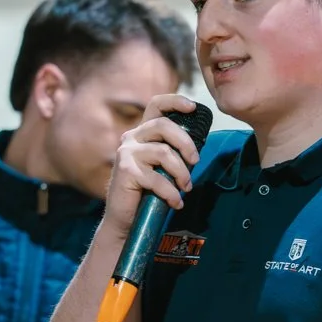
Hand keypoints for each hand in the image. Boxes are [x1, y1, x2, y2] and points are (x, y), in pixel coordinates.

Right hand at [103, 95, 204, 238]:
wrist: (124, 219)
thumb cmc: (146, 191)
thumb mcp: (160, 166)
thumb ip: (172, 152)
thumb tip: (197, 147)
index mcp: (141, 133)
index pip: (156, 105)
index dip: (175, 101)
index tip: (193, 107)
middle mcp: (131, 138)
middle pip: (164, 126)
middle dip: (186, 143)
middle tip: (196, 161)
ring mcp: (126, 153)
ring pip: (164, 153)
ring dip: (181, 173)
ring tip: (186, 188)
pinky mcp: (126, 171)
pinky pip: (157, 178)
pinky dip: (171, 193)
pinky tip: (176, 203)